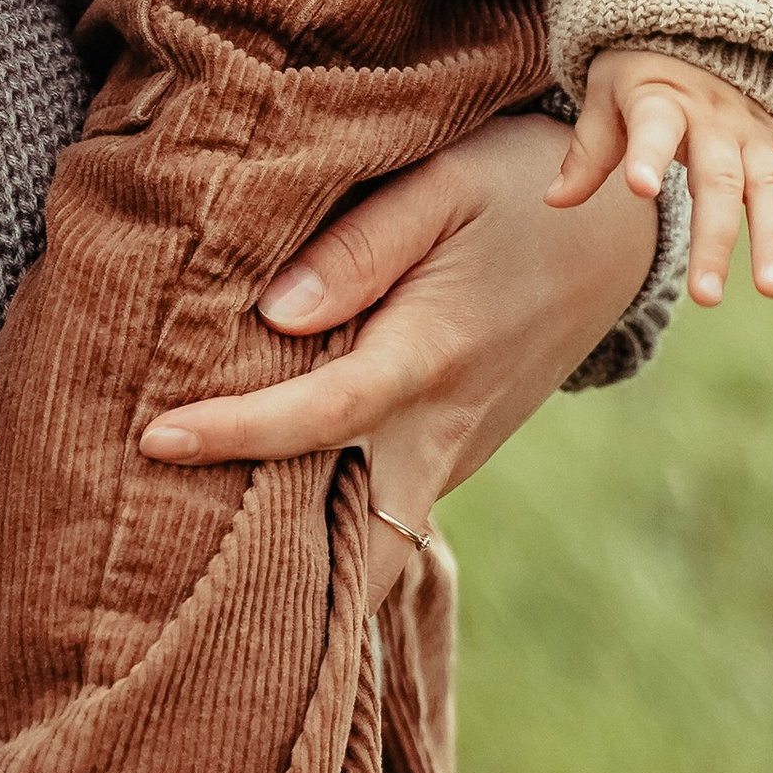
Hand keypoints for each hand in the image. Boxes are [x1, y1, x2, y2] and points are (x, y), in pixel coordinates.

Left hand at [136, 113, 661, 604]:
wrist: (616, 233)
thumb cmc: (518, 188)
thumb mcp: (446, 183)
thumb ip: (363, 244)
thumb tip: (276, 312)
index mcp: (431, 354)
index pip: (321, 415)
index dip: (237, 433)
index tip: (156, 438)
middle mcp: (442, 427)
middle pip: (362, 549)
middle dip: (286, 586)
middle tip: (182, 589)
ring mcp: (453, 452)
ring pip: (374, 541)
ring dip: (304, 564)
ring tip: (197, 565)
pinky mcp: (454, 452)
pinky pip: (386, 513)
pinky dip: (331, 528)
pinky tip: (261, 512)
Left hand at [547, 46, 772, 308]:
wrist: (703, 28)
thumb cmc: (642, 74)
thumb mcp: (606, 96)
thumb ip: (589, 150)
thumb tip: (553, 202)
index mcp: (662, 100)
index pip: (653, 127)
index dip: (645, 154)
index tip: (638, 188)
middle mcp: (715, 119)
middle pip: (717, 181)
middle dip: (714, 239)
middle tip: (706, 296)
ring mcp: (756, 133)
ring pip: (769, 189)